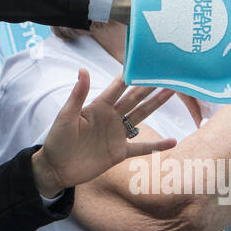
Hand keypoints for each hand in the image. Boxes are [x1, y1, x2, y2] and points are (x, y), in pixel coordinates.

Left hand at [31, 70, 177, 197]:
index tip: (146, 62)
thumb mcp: (67, 116)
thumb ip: (78, 94)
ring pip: (141, 116)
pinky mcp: (120, 152)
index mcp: (99, 106)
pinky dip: (157, 145)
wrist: (57, 168)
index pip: (118, 87)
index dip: (132, 75)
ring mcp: (117, 134)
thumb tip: (83, 69)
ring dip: (156, 104)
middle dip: (150, 85)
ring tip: (172, 91)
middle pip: (135, 98)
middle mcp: (111, 117)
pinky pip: (142, 147)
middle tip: (167, 72)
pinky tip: (173, 141)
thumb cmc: (58, 139)